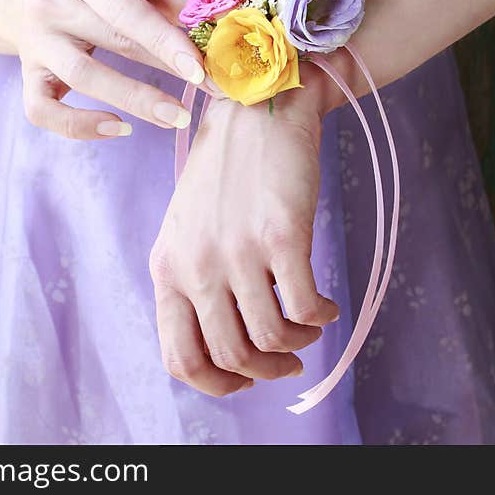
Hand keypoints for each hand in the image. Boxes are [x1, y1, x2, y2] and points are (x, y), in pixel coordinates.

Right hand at [17, 0, 212, 138]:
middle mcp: (49, 2)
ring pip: (83, 77)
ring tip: (176, 117)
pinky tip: (119, 128)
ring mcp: (34, 42)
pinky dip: (80, 126)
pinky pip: (43, 111)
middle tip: (210, 92)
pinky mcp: (27, 76)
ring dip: (135, 102)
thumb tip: (227, 21)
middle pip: (111, 41)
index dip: (166, 42)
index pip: (128, 11)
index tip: (201, 69)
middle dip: (165, 70)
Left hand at [149, 80, 340, 395]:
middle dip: (265, 372)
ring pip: (270, 340)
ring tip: (308, 329)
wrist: (256, 109)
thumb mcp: (189, 231)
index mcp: (167, 268)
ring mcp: (237, 252)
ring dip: (297, 346)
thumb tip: (230, 344)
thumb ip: (196, 283)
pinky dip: (321, 319)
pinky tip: (327, 306)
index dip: (215, 385)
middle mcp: (196, 265)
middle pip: (231, 357)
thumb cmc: (227, 174)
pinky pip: (305, 308)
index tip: (244, 381)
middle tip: (288, 363)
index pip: (180, 358)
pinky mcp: (281, 235)